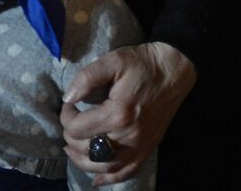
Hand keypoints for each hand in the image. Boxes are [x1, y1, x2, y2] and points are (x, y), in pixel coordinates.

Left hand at [61, 41, 196, 186]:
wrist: (175, 68)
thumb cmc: (143, 64)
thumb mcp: (113, 61)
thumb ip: (87, 78)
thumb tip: (68, 98)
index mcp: (118, 114)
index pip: (77, 129)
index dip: (66, 117)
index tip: (70, 104)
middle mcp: (129, 135)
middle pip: (87, 150)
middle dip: (71, 138)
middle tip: (72, 122)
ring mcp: (140, 144)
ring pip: (104, 167)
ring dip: (83, 162)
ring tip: (73, 149)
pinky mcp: (149, 146)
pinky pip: (128, 171)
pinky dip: (110, 179)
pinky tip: (97, 179)